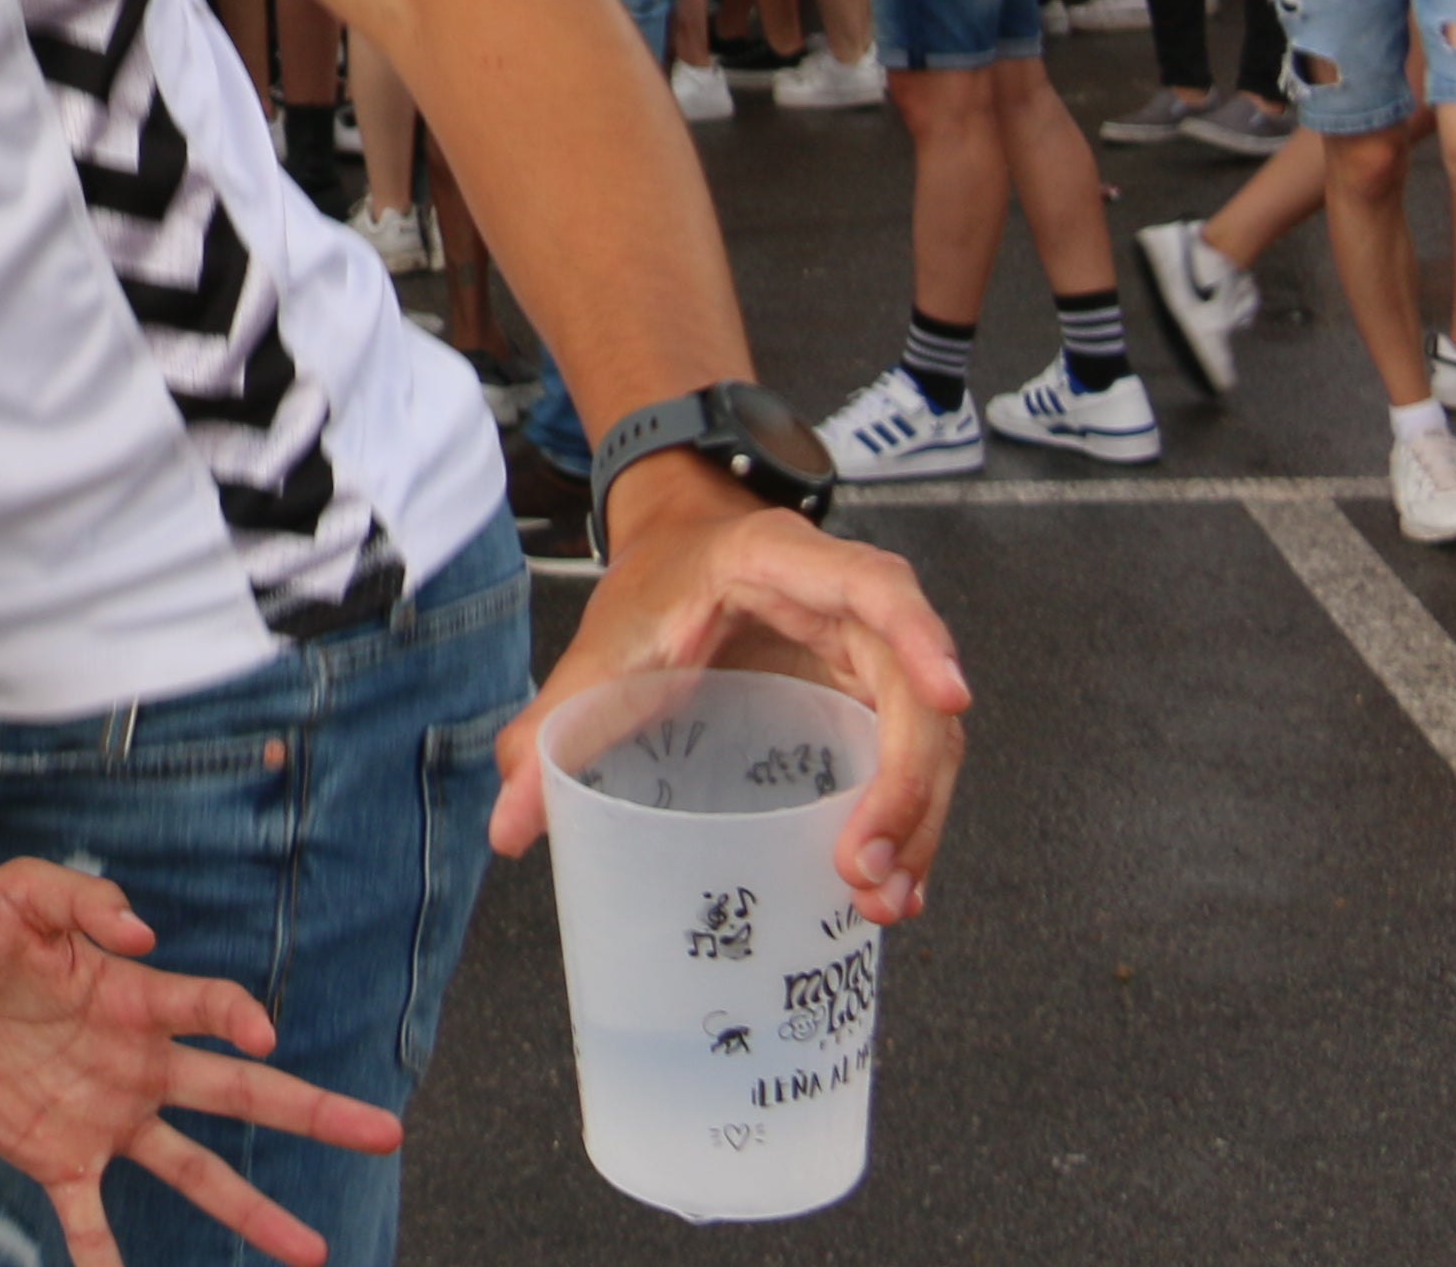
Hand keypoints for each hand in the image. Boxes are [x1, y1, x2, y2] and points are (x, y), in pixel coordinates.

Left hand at [0, 861, 394, 1266]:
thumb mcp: (17, 892)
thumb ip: (78, 898)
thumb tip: (139, 933)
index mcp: (133, 998)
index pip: (211, 1008)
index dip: (239, 1018)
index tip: (257, 1034)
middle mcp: (137, 1063)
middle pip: (241, 1092)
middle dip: (312, 1111)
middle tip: (384, 1132)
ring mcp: (104, 1116)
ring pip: (196, 1170)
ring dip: (251, 1210)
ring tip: (312, 1254)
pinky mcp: (57, 1155)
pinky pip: (92, 1220)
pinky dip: (106, 1259)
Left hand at [500, 485, 966, 924]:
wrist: (678, 555)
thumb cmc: (653, 588)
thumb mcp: (604, 647)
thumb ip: (555, 725)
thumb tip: (507, 825)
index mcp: (784, 564)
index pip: (873, 585)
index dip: (917, 635)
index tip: (947, 697)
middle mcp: (849, 607)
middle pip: (912, 691)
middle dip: (907, 783)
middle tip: (869, 867)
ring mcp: (871, 657)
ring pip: (927, 740)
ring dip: (918, 822)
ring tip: (882, 899)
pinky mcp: (871, 701)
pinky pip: (911, 763)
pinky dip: (909, 826)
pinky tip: (891, 889)